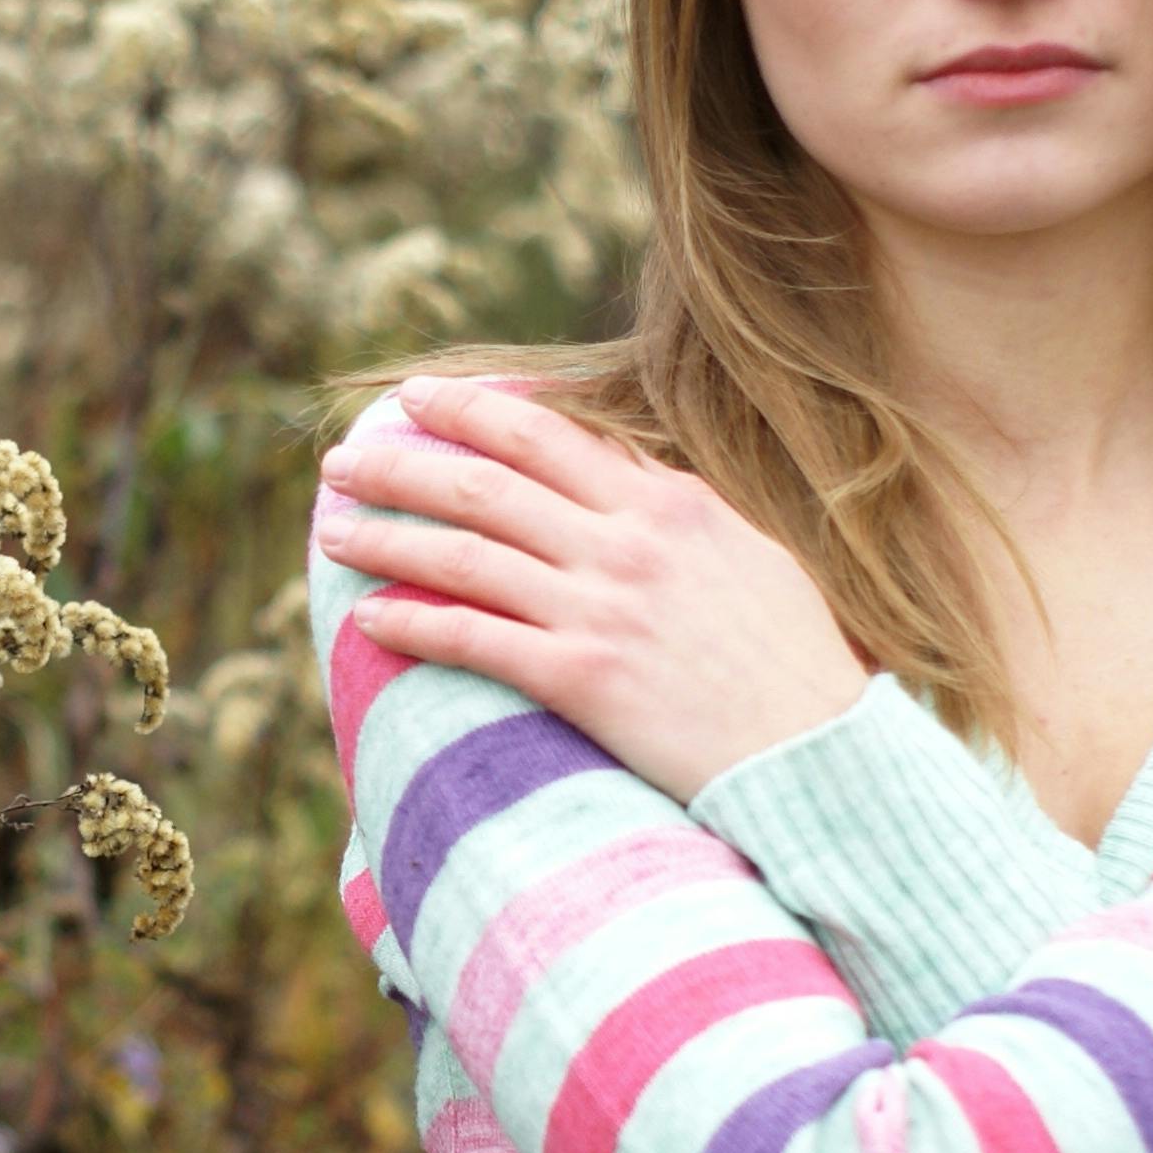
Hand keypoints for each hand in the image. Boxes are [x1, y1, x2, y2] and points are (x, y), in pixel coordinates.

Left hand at [312, 374, 869, 802]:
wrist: (821, 754)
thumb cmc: (794, 663)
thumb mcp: (752, 556)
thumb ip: (682, 511)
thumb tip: (632, 473)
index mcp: (670, 503)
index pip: (548, 436)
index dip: (471, 412)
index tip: (416, 398)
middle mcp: (628, 544)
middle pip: (486, 484)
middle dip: (403, 465)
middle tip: (342, 462)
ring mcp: (602, 609)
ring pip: (465, 555)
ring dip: (386, 539)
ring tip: (332, 533)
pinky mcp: (584, 678)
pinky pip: (475, 639)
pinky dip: (413, 625)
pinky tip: (367, 621)